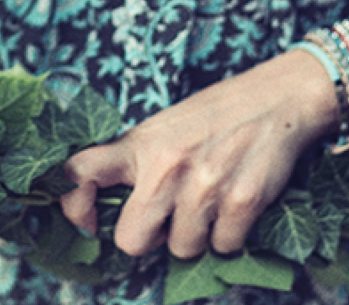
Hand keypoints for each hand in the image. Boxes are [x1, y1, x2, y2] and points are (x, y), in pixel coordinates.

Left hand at [59, 50, 336, 258]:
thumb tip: (113, 210)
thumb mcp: (162, 128)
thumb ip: (137, 164)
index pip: (79, 173)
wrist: (277, 98)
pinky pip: (223, 247)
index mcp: (139, 145)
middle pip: (131, 240)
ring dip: (196, 235)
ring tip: (209, 201)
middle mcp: (165, 166)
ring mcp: (203, 186)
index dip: (72, 206)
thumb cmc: (215, 116)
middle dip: (149, 238)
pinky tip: (235, 204)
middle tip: (168, 218)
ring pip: (182, 249)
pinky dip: (230, 235)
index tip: (87, 221)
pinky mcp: (242, 201)